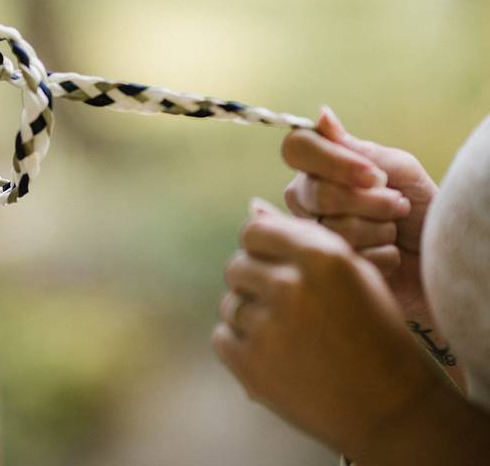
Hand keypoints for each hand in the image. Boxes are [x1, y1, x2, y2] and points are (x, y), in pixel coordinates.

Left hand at [214, 199, 445, 459]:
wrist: (390, 407)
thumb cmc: (374, 332)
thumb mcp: (353, 275)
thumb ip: (301, 239)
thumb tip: (251, 206)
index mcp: (322, 257)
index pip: (254, 231)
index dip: (260, 247)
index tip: (274, 264)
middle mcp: (291, 287)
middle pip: (237, 266)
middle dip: (254, 282)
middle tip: (285, 306)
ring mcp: (268, 327)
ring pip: (230, 303)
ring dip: (249, 315)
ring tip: (287, 335)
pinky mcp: (251, 364)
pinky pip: (223, 337)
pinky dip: (241, 346)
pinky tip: (276, 356)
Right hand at [282, 107, 437, 317]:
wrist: (441, 251)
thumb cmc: (422, 206)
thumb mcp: (399, 169)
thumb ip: (358, 149)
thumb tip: (322, 116)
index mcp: (318, 169)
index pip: (297, 148)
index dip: (333, 162)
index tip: (373, 175)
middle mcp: (306, 199)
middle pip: (316, 193)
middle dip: (370, 201)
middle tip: (399, 205)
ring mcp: (314, 234)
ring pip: (333, 229)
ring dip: (381, 229)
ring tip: (396, 230)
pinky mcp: (329, 267)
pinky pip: (349, 257)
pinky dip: (384, 256)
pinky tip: (391, 254)